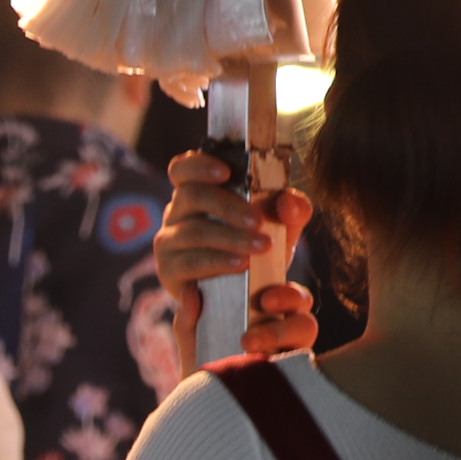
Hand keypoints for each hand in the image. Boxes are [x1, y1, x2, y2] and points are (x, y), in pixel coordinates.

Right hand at [162, 149, 315, 359]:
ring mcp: (169, 243)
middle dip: (228, 206)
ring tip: (261, 246)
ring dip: (229, 237)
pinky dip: (216, 263)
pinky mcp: (170, 273)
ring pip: (193, 232)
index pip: (183, 169)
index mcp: (197, 193)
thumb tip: (288, 201)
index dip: (199, 165)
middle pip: (191, 196)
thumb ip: (292, 209)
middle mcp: (177, 214)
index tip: (226, 172)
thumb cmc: (258, 246)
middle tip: (259, 220)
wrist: (247, 294)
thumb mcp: (281, 226)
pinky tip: (239, 264)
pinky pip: (189, 264)